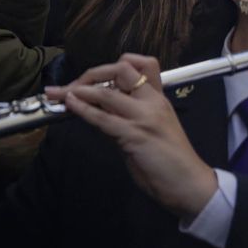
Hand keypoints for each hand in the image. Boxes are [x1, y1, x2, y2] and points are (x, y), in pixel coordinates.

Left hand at [48, 54, 216, 220]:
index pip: (143, 64)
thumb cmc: (171, 161)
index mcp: (159, 99)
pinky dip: (82, 109)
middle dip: (92, 74)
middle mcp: (152, 102)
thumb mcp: (150, 131)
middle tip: (72, 86)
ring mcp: (144, 117)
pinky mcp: (134, 135)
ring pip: (107, 92)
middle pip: (122, 69)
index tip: (97, 79)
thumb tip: (99, 113)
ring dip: (78, 90)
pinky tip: (70, 106)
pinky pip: (103, 118)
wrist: (188, 183)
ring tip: (59, 94)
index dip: (116, 66)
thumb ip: (127, 119)